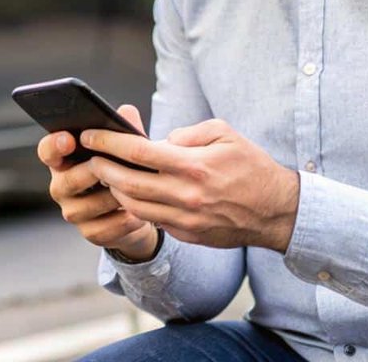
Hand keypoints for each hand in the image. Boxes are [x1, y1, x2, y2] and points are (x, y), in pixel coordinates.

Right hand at [38, 104, 158, 260]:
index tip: (69, 139)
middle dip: (92, 173)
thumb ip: (124, 131)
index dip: (55, 145)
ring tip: (134, 190)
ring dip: (114, 197)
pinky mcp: (91, 233)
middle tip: (111, 167)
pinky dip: (125, 220)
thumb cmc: (125, 171)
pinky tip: (139, 214)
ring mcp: (74, 212)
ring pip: (90, 205)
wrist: (138, 211)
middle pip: (67, 180)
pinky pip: (107, 227)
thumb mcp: (126, 150)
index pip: (48, 151)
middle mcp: (62, 187)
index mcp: (64, 161)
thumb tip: (126, 112)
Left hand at [80, 118, 300, 251]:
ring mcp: (186, 219)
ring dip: (115, 190)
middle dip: (102, 168)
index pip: (137, 152)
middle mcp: (186, 195)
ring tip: (106, 175)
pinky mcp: (188, 234)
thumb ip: (188, 133)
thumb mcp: (225, 134)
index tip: (90, 136)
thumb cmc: (251, 166)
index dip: (108, 143)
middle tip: (90, 157)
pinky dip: (137, 206)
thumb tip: (160, 142)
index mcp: (193, 165)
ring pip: (135, 206)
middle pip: (128, 183)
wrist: (277, 211)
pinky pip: (153, 219)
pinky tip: (130, 193)